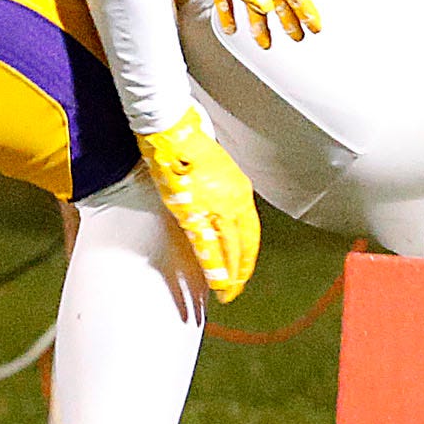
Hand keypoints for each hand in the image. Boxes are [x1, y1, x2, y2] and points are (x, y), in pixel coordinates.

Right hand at [136, 107, 260, 301]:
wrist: (173, 130)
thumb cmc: (188, 145)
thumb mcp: (215, 170)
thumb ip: (217, 193)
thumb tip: (211, 209)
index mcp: (240, 190)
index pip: (250, 229)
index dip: (248, 252)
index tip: (245, 267)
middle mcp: (235, 200)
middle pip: (244, 243)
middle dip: (242, 269)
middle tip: (237, 288)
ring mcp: (217, 207)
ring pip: (230, 250)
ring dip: (231, 274)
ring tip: (228, 293)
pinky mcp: (195, 212)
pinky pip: (208, 247)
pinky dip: (215, 268)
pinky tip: (218, 283)